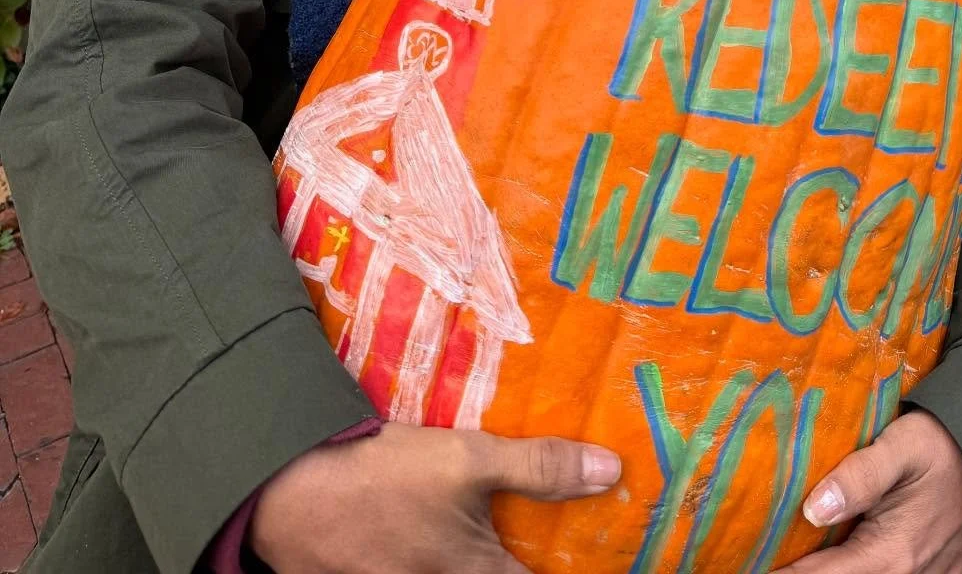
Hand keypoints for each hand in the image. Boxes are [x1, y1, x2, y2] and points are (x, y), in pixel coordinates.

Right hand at [249, 422, 621, 572]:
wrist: (289, 493)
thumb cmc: (385, 475)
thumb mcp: (468, 460)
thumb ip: (539, 468)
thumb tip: (611, 471)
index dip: (563, 566)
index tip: (592, 554)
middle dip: (512, 560)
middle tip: (528, 540)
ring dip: (473, 559)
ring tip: (478, 534)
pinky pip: (410, 573)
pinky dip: (430, 559)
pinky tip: (427, 532)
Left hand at [789, 410, 961, 572]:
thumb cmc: (947, 443)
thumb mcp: (902, 445)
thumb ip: (859, 476)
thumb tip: (812, 508)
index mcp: (892, 553)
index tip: (750, 563)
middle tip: (772, 557)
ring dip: (836, 572)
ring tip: (801, 557)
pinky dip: (865, 570)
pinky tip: (844, 555)